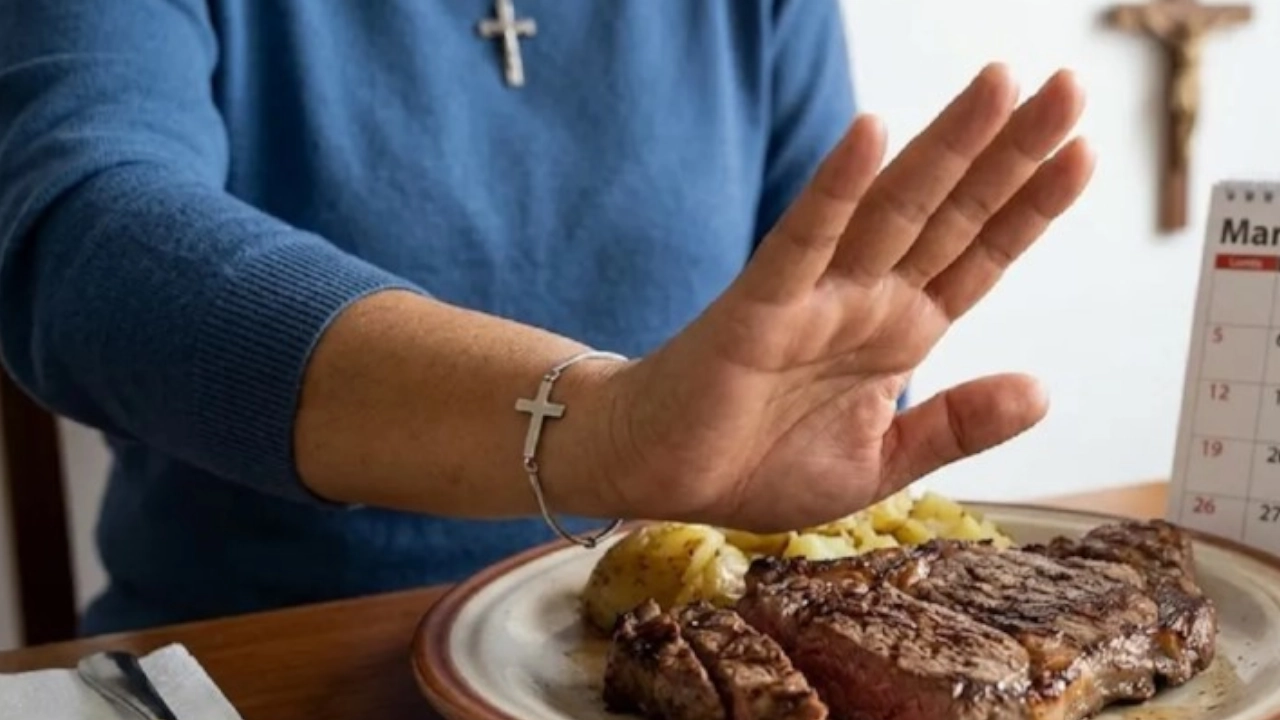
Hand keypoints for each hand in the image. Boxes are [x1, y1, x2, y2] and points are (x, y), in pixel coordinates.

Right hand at [604, 63, 1093, 531]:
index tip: (1084, 152)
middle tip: (1066, 87)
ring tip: (1000, 87)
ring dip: (945, 148)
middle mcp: (865, 301)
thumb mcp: (879, 464)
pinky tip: (870, 134)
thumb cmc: (755, 462)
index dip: (1030, 206)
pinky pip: (802, 241)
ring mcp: (814, 297)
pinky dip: (835, 189)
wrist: (659, 474)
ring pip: (891, 209)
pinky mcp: (756, 308)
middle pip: (951, 213)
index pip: (979, 257)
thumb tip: (1041, 390)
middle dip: (1010, 152)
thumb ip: (955, 427)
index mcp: (900, 334)